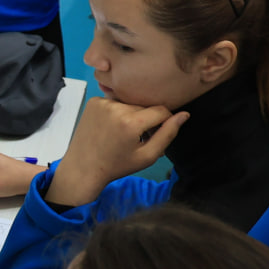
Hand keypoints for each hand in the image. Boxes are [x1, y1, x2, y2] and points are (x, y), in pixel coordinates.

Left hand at [46, 97, 187, 206]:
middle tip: (140, 138)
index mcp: (130, 122)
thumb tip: (184, 114)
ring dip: (133, 114)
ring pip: (130, 103)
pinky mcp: (94, 101)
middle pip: (145, 106)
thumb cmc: (118, 165)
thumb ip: (168, 134)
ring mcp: (102, 102)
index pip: (161, 110)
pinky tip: (112, 127)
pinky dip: (118, 112)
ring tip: (126, 133)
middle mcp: (116, 107)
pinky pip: (115, 102)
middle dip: (147, 119)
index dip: (165, 122)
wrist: (84, 166)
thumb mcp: (148, 155)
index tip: (157, 134)